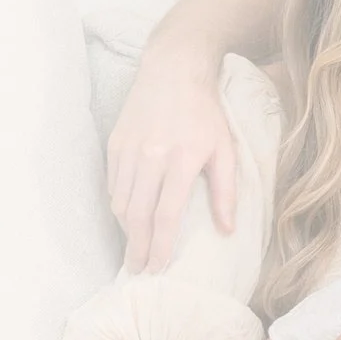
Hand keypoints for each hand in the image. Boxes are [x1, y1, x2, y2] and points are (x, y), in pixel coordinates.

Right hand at [107, 64, 238, 272]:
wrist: (174, 69)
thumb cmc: (206, 112)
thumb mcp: (225, 149)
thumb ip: (225, 191)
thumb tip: (227, 230)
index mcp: (179, 160)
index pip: (165, 215)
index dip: (160, 246)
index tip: (158, 267)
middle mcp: (149, 156)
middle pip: (137, 215)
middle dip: (136, 247)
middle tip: (138, 270)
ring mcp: (128, 149)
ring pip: (120, 201)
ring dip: (126, 229)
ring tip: (135, 247)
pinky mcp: (114, 143)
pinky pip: (112, 184)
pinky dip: (119, 205)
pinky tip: (129, 216)